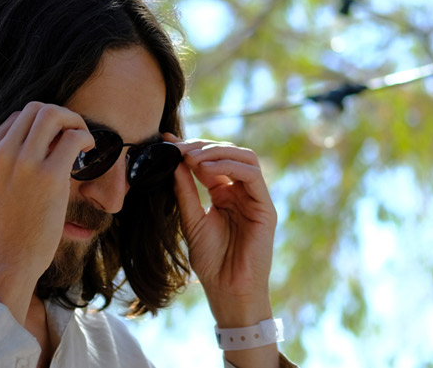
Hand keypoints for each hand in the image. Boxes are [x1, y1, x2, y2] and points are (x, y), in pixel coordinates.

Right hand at [0, 102, 92, 322]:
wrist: (3, 263)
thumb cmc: (5, 232)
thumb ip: (8, 164)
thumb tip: (42, 148)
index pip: (18, 117)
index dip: (42, 125)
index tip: (56, 142)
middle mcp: (1, 152)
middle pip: (36, 108)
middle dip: (61, 116)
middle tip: (74, 134)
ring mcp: (23, 162)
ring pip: (53, 114)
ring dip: (74, 121)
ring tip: (83, 141)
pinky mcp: (48, 176)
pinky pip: (73, 138)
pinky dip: (86, 138)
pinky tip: (89, 153)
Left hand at [165, 134, 276, 324]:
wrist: (227, 289)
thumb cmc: (211, 261)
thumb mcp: (191, 219)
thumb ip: (185, 191)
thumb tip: (174, 161)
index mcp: (223, 193)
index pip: (209, 161)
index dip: (190, 148)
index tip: (167, 142)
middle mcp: (240, 192)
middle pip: (228, 153)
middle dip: (201, 147)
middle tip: (179, 149)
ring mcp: (254, 198)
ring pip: (244, 157)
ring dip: (216, 152)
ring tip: (191, 159)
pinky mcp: (265, 207)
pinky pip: (252, 175)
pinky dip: (229, 166)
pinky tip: (205, 170)